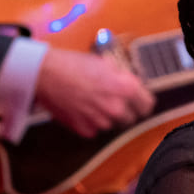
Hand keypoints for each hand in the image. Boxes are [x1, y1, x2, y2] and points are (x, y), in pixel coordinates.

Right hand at [35, 48, 155, 137]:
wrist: (45, 74)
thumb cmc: (73, 64)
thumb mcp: (106, 63)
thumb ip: (122, 78)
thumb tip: (130, 85)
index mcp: (126, 89)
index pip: (147, 105)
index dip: (142, 102)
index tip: (137, 101)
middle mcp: (116, 108)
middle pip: (131, 118)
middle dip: (125, 110)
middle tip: (112, 100)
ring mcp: (100, 121)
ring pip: (112, 124)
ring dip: (107, 116)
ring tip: (92, 101)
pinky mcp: (85, 130)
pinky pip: (95, 129)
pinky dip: (91, 122)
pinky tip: (81, 108)